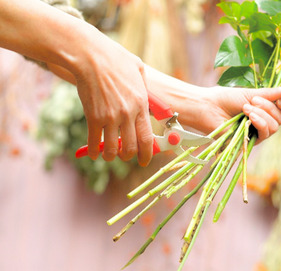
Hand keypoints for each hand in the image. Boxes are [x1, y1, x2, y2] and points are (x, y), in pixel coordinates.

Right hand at [73, 34, 153, 165]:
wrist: (90, 56)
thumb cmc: (115, 58)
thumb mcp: (139, 69)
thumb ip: (145, 87)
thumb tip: (147, 98)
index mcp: (142, 104)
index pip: (147, 138)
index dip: (147, 154)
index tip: (145, 160)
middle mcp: (128, 114)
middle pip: (131, 147)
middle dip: (129, 156)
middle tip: (126, 156)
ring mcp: (110, 117)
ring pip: (112, 149)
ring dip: (111, 156)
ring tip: (109, 155)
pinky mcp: (93, 117)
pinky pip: (95, 141)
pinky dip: (94, 151)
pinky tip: (94, 152)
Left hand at [196, 85, 280, 142]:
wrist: (209, 108)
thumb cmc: (227, 99)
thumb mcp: (251, 93)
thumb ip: (271, 94)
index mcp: (265, 108)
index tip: (280, 99)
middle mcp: (264, 121)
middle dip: (268, 107)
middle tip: (253, 100)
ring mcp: (258, 132)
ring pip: (274, 127)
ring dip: (262, 115)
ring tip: (246, 107)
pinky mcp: (251, 141)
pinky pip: (265, 134)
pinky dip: (260, 123)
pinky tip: (250, 117)